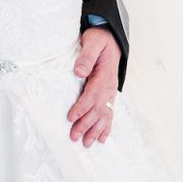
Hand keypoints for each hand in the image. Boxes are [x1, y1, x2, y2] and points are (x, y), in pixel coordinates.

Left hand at [67, 27, 120, 146]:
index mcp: (104, 76)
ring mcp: (110, 92)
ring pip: (104, 115)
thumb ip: (86, 56)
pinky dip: (106, 127)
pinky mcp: (108, 94)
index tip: (71, 117)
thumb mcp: (92, 42)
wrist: (111, 38)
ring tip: (86, 143)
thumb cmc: (99, 40)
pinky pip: (109, 113)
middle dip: (86, 124)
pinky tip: (102, 138)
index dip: (81, 107)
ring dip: (95, 130)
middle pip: (97, 110)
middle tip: (74, 136)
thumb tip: (79, 72)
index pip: (91, 95)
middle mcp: (109, 87)